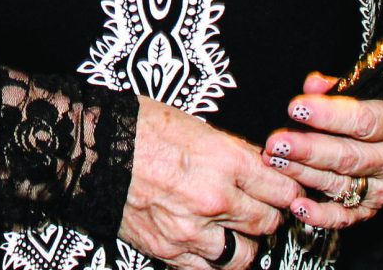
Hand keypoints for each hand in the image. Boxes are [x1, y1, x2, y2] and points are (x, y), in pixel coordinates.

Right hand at [118, 97, 299, 269]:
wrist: (94, 150)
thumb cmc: (139, 128)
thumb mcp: (195, 126)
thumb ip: (232, 150)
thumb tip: (259, 164)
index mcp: (223, 161)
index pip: (280, 188)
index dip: (287, 189)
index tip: (286, 188)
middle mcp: (213, 200)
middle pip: (268, 222)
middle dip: (271, 215)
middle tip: (265, 207)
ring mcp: (192, 231)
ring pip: (245, 255)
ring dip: (248, 243)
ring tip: (240, 229)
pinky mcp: (169, 251)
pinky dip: (217, 261)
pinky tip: (214, 244)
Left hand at [261, 73, 382, 229]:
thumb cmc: (369, 109)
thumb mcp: (359, 90)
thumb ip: (333, 88)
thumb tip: (312, 86)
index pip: (363, 120)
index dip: (328, 115)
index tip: (296, 108)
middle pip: (349, 156)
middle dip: (308, 149)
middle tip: (277, 142)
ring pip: (341, 183)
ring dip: (303, 174)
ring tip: (275, 161)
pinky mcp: (370, 209)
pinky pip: (344, 216)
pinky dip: (320, 214)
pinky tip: (297, 204)